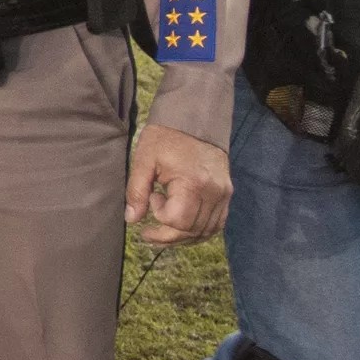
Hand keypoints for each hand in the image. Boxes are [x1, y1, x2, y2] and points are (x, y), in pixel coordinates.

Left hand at [126, 124, 230, 245]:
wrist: (195, 122)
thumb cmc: (167, 138)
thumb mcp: (144, 159)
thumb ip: (136, 190)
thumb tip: (132, 220)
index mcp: (193, 182)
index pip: (178, 220)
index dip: (160, 216)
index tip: (153, 197)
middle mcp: (214, 192)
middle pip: (192, 230)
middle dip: (167, 236)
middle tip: (147, 232)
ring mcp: (224, 195)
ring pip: (206, 232)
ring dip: (182, 237)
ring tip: (162, 232)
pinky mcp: (227, 195)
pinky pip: (216, 224)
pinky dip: (198, 231)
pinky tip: (182, 228)